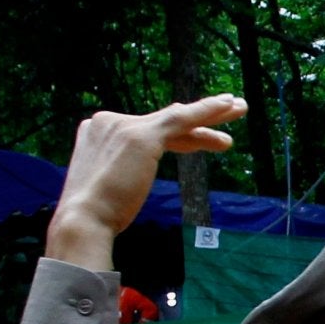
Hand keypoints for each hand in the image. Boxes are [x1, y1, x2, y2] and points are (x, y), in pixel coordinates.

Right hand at [48, 97, 245, 269]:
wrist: (84, 219)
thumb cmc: (98, 214)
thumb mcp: (112, 184)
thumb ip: (124, 171)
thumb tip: (130, 180)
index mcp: (97, 132)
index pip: (148, 129)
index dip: (179, 135)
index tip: (200, 139)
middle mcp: (108, 122)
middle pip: (164, 120)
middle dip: (199, 116)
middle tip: (230, 108)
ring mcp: (123, 125)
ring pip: (177, 117)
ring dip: (212, 112)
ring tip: (240, 108)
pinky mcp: (142, 135)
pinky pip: (181, 118)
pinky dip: (206, 110)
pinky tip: (227, 104)